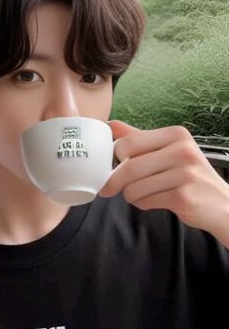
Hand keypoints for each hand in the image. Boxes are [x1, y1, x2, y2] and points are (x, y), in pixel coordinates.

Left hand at [100, 121, 228, 245]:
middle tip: (112, 188)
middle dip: (116, 182)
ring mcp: (185, 173)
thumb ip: (138, 138)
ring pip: (133, 188)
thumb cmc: (189, 176)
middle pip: (128, 167)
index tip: (113, 167)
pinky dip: (143, 204)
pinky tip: (157, 200)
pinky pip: (145, 201)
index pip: (127, 143)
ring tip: (146, 193)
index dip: (114, 159)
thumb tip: (111, 125)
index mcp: (176, 134)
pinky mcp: (184, 197)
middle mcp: (183, 150)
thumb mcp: (168, 150)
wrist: (222, 203)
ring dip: (132, 195)